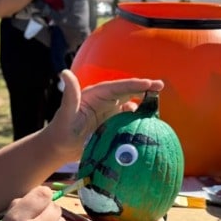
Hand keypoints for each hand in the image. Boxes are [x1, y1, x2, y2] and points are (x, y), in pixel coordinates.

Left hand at [46, 70, 164, 160]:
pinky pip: (128, 119)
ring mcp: (109, 112)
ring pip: (130, 103)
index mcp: (95, 95)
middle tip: (161, 86)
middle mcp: (104, 100)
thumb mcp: (65, 113)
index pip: (117, 87)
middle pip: (127, 91)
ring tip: (158, 106)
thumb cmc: (61, 131)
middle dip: (143, 88)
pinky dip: (139, 119)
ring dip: (144, 103)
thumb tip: (65, 73)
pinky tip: (149, 123)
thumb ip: (69, 95)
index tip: (149, 84)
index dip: (133, 84)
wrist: (60, 148)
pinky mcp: (112, 124)